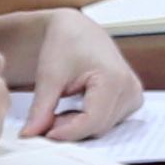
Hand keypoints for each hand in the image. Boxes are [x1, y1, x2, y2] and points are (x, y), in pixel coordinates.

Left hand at [23, 24, 145, 138]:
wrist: (78, 29)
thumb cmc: (65, 43)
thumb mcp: (49, 76)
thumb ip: (41, 109)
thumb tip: (30, 135)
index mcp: (114, 78)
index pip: (92, 121)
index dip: (66, 132)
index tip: (41, 135)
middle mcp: (131, 88)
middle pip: (97, 127)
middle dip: (69, 128)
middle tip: (45, 119)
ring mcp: (134, 95)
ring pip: (102, 128)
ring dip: (77, 126)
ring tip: (59, 109)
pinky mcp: (132, 100)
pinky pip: (107, 122)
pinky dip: (87, 122)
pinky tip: (74, 108)